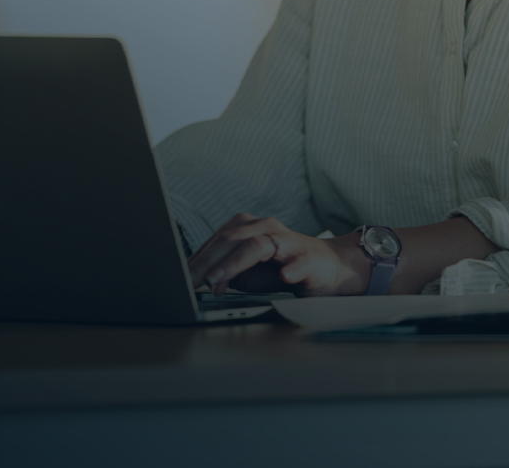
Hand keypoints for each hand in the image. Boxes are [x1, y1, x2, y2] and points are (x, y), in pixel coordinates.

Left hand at [187, 213, 369, 296]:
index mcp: (249, 227)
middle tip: (191, 281)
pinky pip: (297, 262)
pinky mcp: (308, 257)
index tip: (180, 278)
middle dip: (208, 262)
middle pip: (232, 239)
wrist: (329, 267)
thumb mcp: (251, 271)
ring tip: (218, 280)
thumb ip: (228, 272)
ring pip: (258, 246)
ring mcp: (288, 241)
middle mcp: (266, 227)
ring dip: (235, 264)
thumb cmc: (285, 267)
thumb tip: (201, 280)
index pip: (218, 240)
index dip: (198, 259)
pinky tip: (283, 277)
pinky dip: (290, 269)